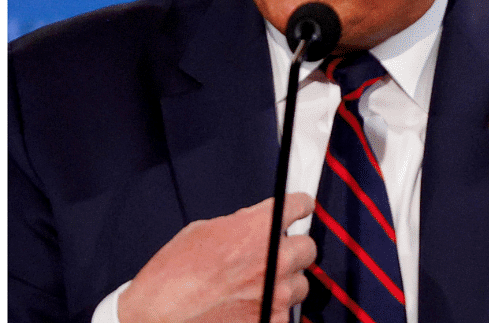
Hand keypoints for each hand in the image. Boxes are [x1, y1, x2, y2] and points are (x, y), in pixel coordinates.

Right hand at [118, 193, 316, 322]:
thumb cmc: (170, 277)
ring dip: (284, 283)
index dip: (299, 206)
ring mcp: (277, 295)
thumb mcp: (203, 232)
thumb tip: (257, 221)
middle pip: (307, 248)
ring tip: (256, 287)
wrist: (155, 319)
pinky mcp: (272, 321)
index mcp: (260, 230)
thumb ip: (241, 223)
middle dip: (290, 249)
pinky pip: (286, 312)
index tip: (299, 209)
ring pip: (300, 284)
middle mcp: (276, 260)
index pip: (301, 205)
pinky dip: (271, 310)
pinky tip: (249, 307)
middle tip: (271, 255)